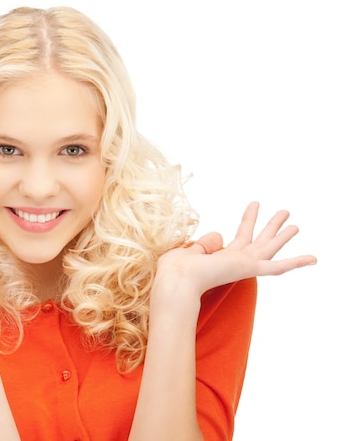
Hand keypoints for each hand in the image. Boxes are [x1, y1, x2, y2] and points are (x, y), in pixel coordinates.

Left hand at [155, 201, 316, 295]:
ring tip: (294, 222)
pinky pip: (277, 267)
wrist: (177, 282)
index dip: (248, 220)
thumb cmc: (175, 271)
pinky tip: (313, 258)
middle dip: (271, 225)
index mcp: (220, 258)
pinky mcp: (249, 269)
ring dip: (281, 234)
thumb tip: (219, 236)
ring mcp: (244, 266)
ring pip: (269, 248)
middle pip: (259, 240)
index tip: (254, 206)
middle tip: (285, 212)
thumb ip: (204, 244)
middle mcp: (235, 263)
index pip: (239, 238)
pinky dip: (296, 262)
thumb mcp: (189, 251)